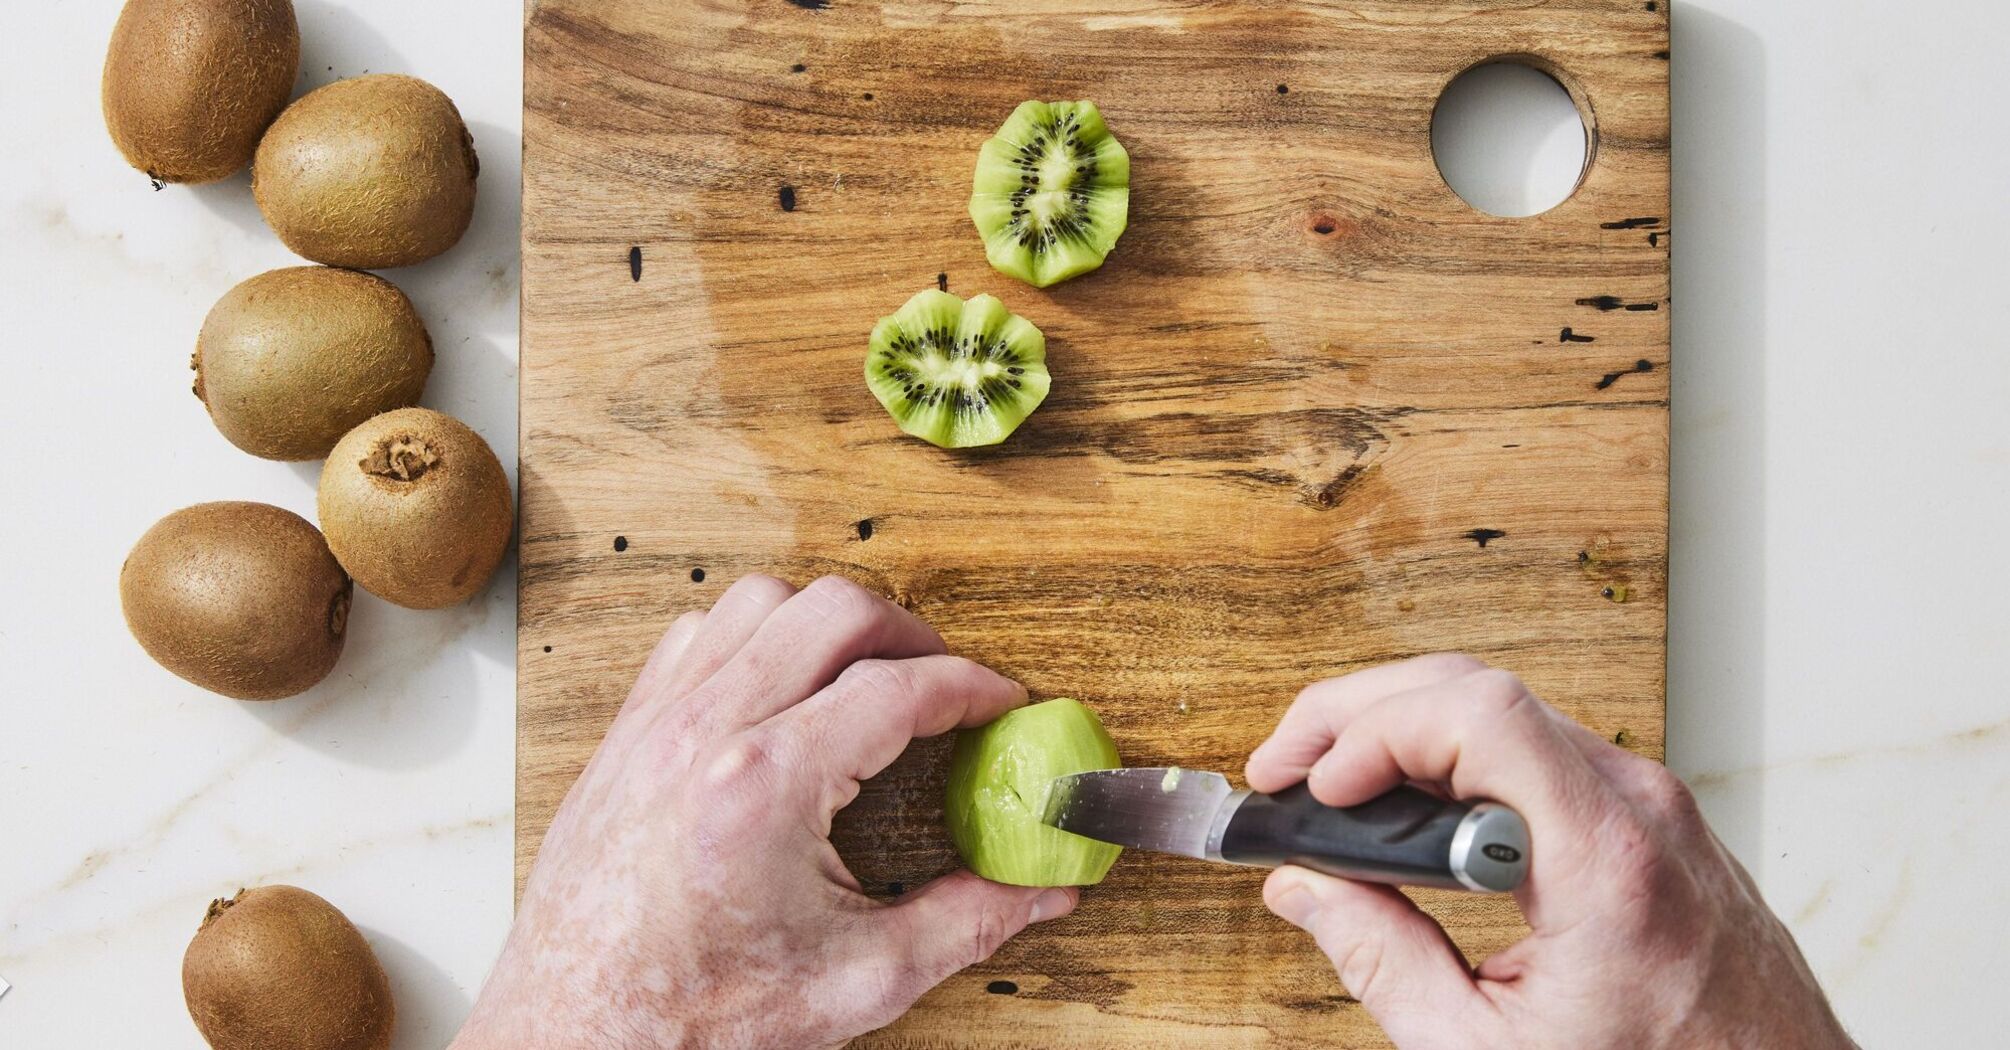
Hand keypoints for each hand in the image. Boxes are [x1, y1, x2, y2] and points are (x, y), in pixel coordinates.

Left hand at [453, 575, 1077, 1049]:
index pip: (899, 688)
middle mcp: (706, 731)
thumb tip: (1045, 890)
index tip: (1005, 702)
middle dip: (912, 635)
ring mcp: (659, 722)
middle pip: (835, 611)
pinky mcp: (629, 731)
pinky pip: (698, 632)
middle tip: (946, 683)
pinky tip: (783, 686)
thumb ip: (968, 922)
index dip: (972, 687)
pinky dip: (755, 636)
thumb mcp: (859, 980)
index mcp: (767, 785)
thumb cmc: (697, 1015)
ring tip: (869, 672)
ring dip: (828, 623)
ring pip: (762, 601)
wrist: (577, 1033)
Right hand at [1246, 655, 1853, 1049]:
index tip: (1317, 786)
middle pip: (1479, 690)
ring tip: (1330, 781)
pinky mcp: (1652, 819)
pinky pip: (1540, 748)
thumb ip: (1384, 962)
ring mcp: (1653, 805)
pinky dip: (1455, 756)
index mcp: (1606, 863)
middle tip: (1286, 765)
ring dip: (1404, 729)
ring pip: (1508, 711)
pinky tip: (1405, 798)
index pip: (1481, 716)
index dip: (1377, 729)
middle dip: (1361, 713)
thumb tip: (1305, 890)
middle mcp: (1640, 809)